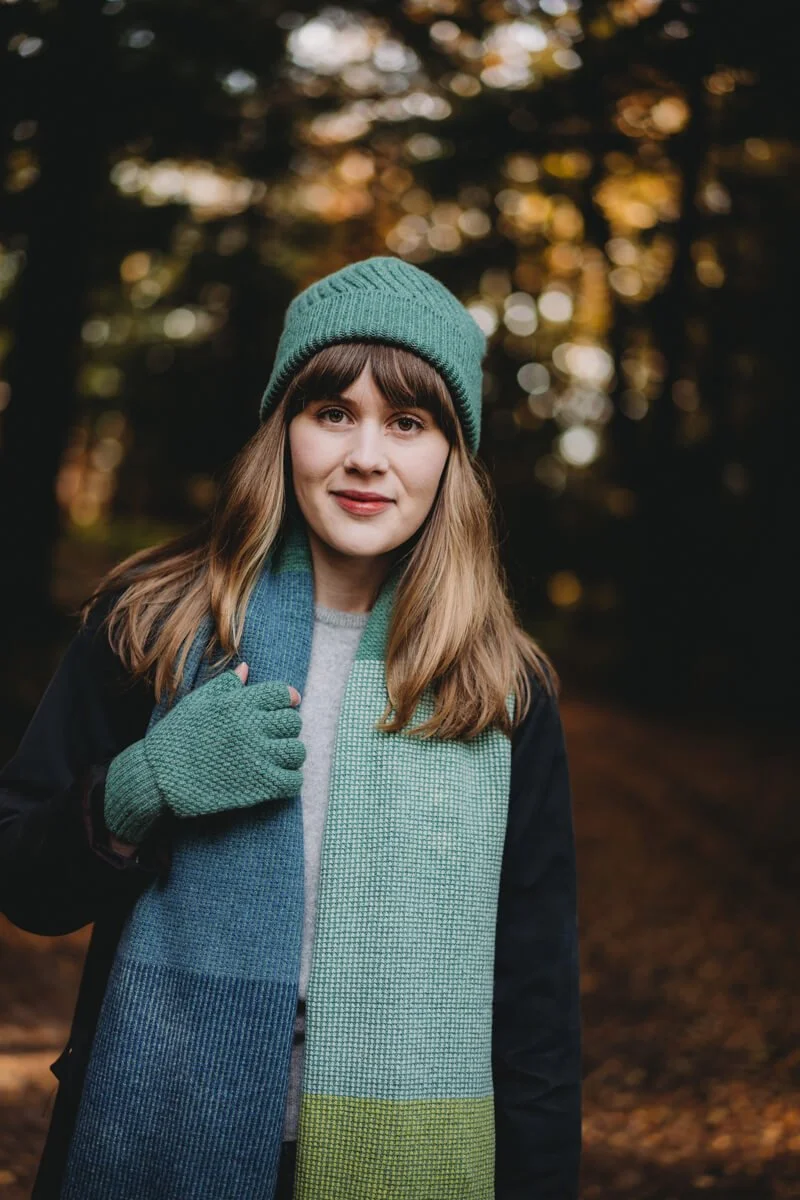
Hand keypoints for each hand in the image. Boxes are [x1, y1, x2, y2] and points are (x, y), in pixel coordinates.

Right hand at [104, 661, 304, 843]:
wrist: (158, 778)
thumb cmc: (175, 738)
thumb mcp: (196, 703)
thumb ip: (224, 685)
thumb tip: (246, 668)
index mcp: (238, 704)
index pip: (281, 693)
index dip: (288, 698)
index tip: (288, 704)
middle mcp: (252, 727)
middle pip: (292, 722)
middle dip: (288, 727)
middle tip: (277, 735)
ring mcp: (258, 757)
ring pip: (297, 751)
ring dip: (291, 754)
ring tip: (279, 758)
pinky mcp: (259, 786)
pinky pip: (292, 781)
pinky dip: (290, 781)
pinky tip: (279, 779)